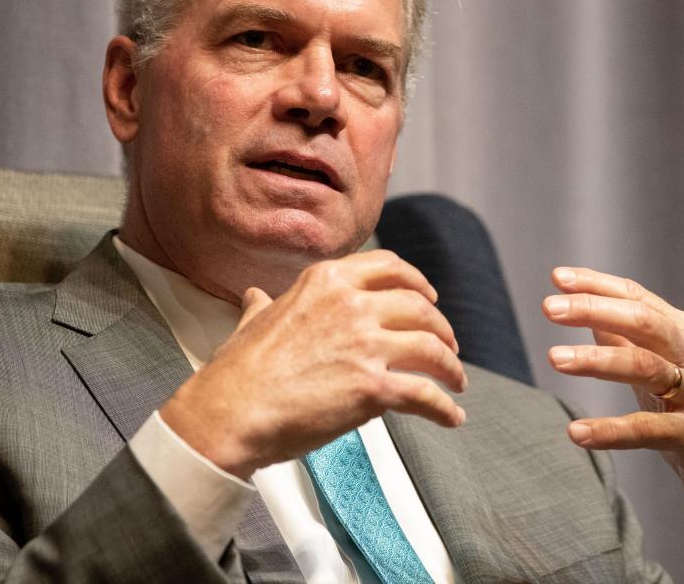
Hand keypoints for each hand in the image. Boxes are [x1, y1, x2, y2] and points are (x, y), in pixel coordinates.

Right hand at [160, 249, 466, 478]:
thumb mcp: (252, 320)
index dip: (417, 283)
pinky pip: (425, 394)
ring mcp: (365, 344)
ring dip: (450, 366)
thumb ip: (264, 305)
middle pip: (419, 307)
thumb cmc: (237, 372)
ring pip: (431, 347)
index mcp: (326, 281)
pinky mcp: (373, 386)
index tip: (429, 297)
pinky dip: (444, 407)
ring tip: (455, 381)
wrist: (228, 413)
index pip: (389, 268)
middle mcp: (351, 304)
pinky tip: (450, 416)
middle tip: (447, 346)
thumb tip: (257, 296)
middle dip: (441, 328)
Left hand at [542, 267, 683, 545]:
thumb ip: (626, 340)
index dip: (597, 285)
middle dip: (594, 309)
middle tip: (549, 308)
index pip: (636, 297)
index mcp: (682, 333)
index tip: (558, 277)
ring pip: (645, 366)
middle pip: (642, 320)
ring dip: (596, 360)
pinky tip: (577, 433)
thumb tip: (586, 311)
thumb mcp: (660, 369)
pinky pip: (650, 430)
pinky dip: (611, 431)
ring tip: (554, 357)